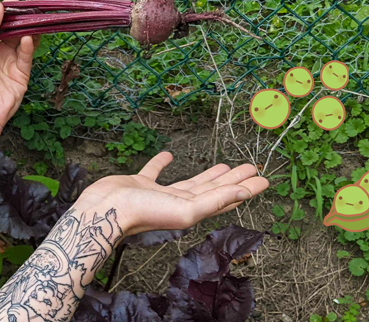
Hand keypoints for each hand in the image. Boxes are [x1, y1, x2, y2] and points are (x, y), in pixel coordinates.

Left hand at [0, 0, 39, 133]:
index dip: (6, 12)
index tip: (15, 2)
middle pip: (13, 30)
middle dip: (22, 17)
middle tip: (31, 5)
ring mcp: (11, 62)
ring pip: (24, 40)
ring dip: (30, 28)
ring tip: (35, 17)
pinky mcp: (22, 73)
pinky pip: (27, 56)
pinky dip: (29, 46)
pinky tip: (29, 37)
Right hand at [74, 152, 269, 235]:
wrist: (105, 210)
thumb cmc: (142, 213)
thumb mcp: (185, 208)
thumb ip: (215, 201)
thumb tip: (243, 193)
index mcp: (193, 210)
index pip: (227, 198)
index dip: (247, 189)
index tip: (264, 180)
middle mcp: (180, 202)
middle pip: (214, 189)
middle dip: (234, 179)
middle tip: (252, 167)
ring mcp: (160, 193)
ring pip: (191, 181)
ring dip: (209, 174)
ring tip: (224, 164)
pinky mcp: (140, 183)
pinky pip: (155, 171)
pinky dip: (163, 162)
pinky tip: (169, 155)